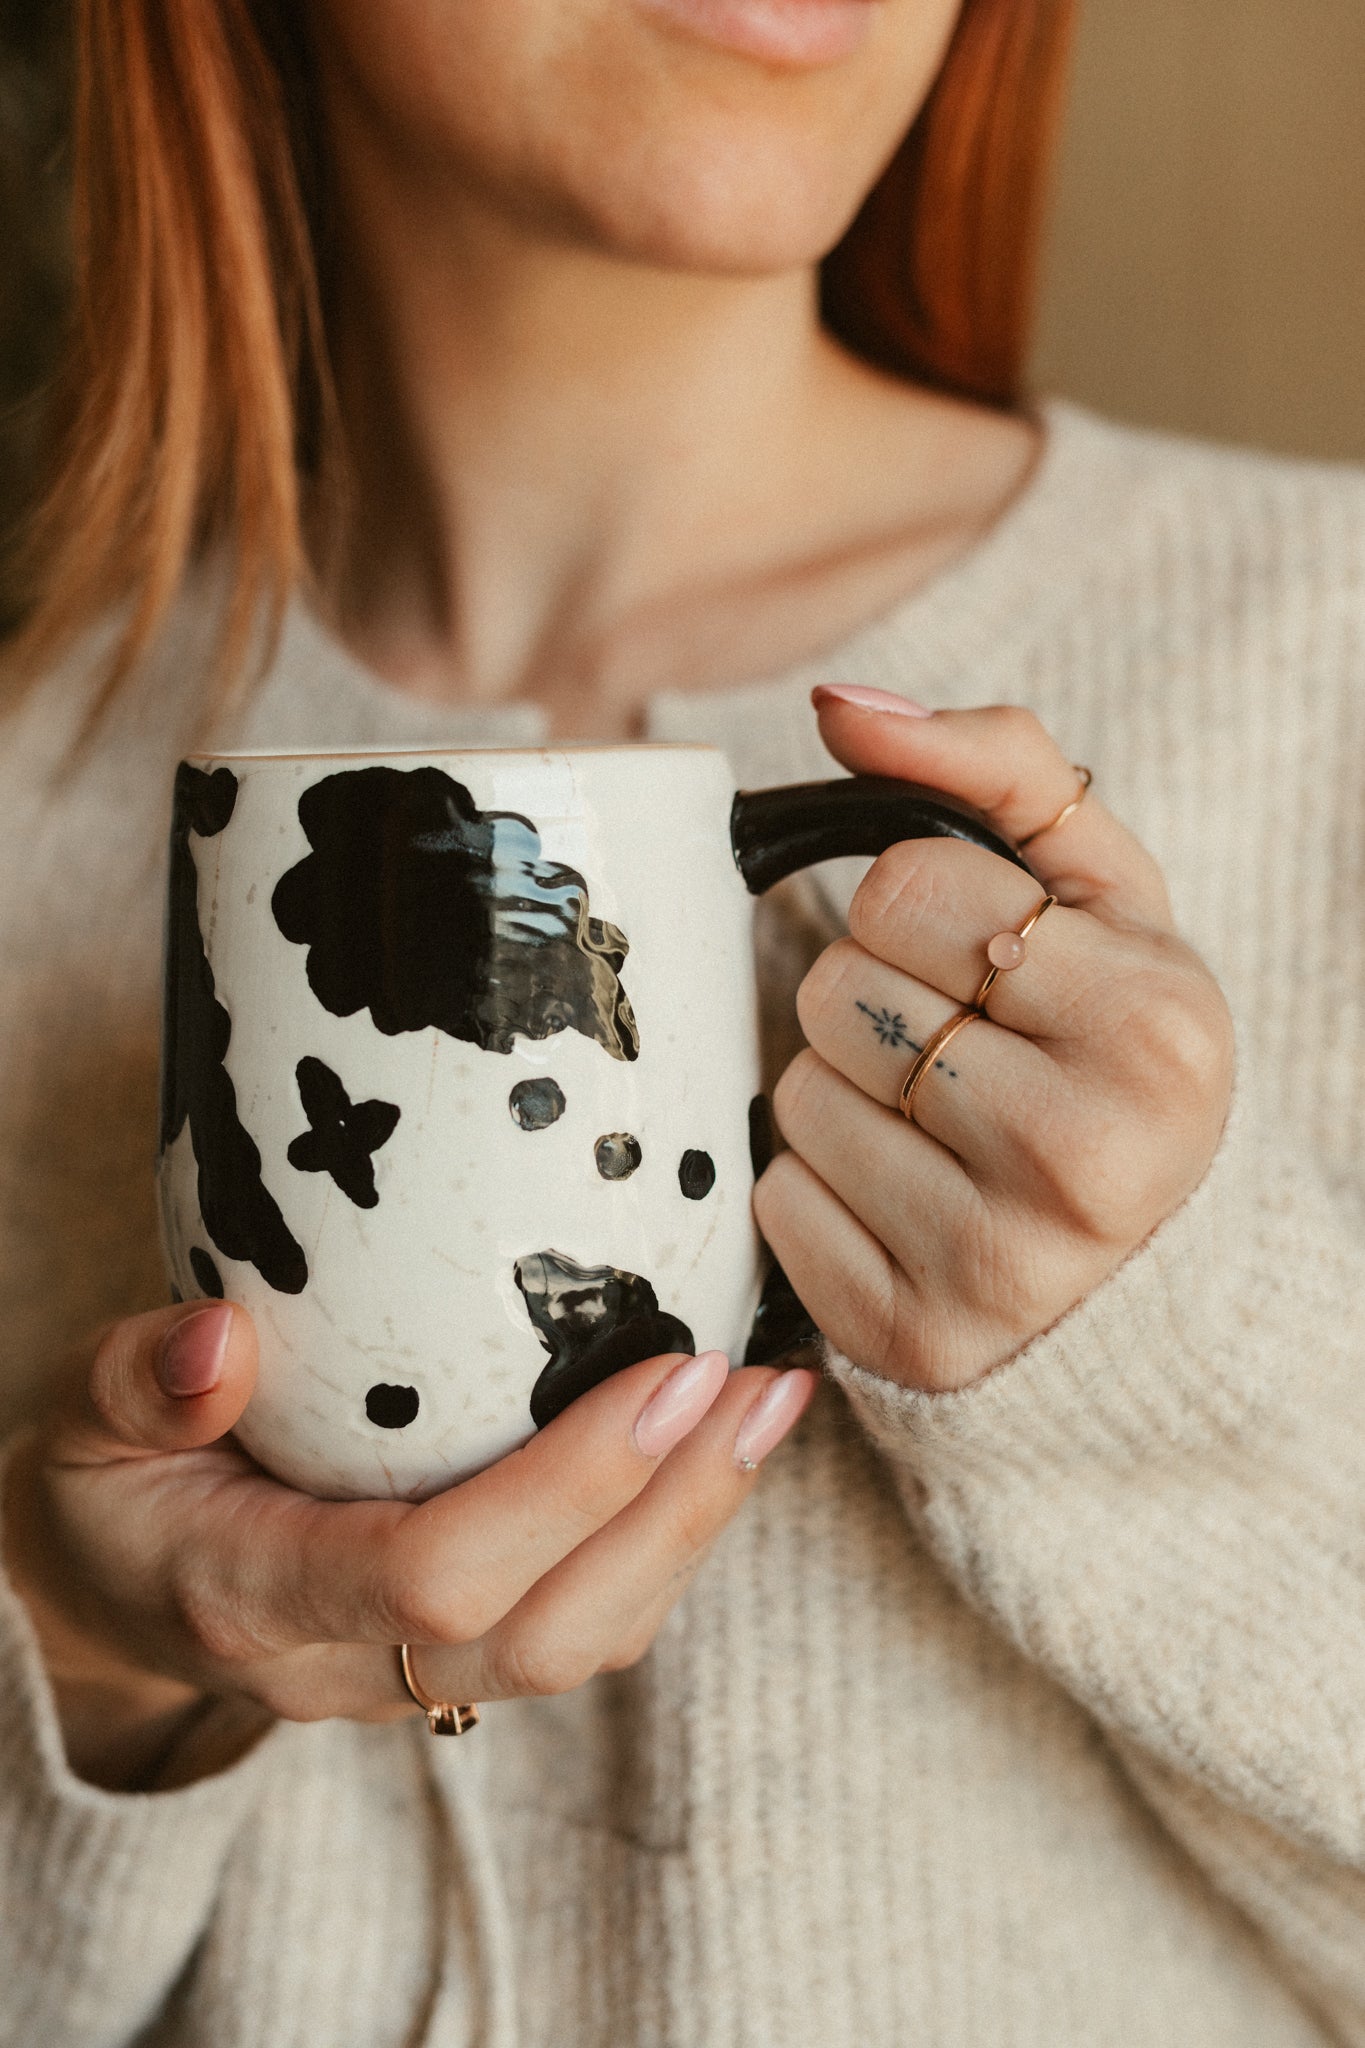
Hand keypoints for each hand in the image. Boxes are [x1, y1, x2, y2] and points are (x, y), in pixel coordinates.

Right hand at [2, 1303, 815, 1788]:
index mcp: (255, 1598)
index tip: (670, 1368)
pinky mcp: (459, 1657)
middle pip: (548, 1632)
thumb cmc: (111, 1487)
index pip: (434, 1574)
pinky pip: (584, 1624)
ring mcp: (412, 1678)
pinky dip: (666, 1538)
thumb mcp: (86, 1420)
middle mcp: (349, 1664)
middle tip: (762, 1384)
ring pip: (586, 1644)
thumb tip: (217, 1337)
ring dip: (695, 1527)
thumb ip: (140, 1382)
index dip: (568, 1485)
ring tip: (772, 1401)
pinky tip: (712, 1441)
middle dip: (676, 1512)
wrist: (111, 1592)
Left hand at [754, 686, 1234, 1394]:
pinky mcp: (911, 1336)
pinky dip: (819, 1188)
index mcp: (1152, 1024)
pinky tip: (906, 1199)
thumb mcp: (1109, 897)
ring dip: (844, 1091)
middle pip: (836, 990)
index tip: (987, 956)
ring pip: (797, 1096)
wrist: (1151, 1262)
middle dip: (876, 997)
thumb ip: (998, 768)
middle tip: (961, 1044)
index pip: (906, 885)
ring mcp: (996, 1263)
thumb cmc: (1112, 1050)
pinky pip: (777, 1200)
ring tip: (939, 1126)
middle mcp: (1084, 1155)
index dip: (922, 906)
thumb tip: (840, 707)